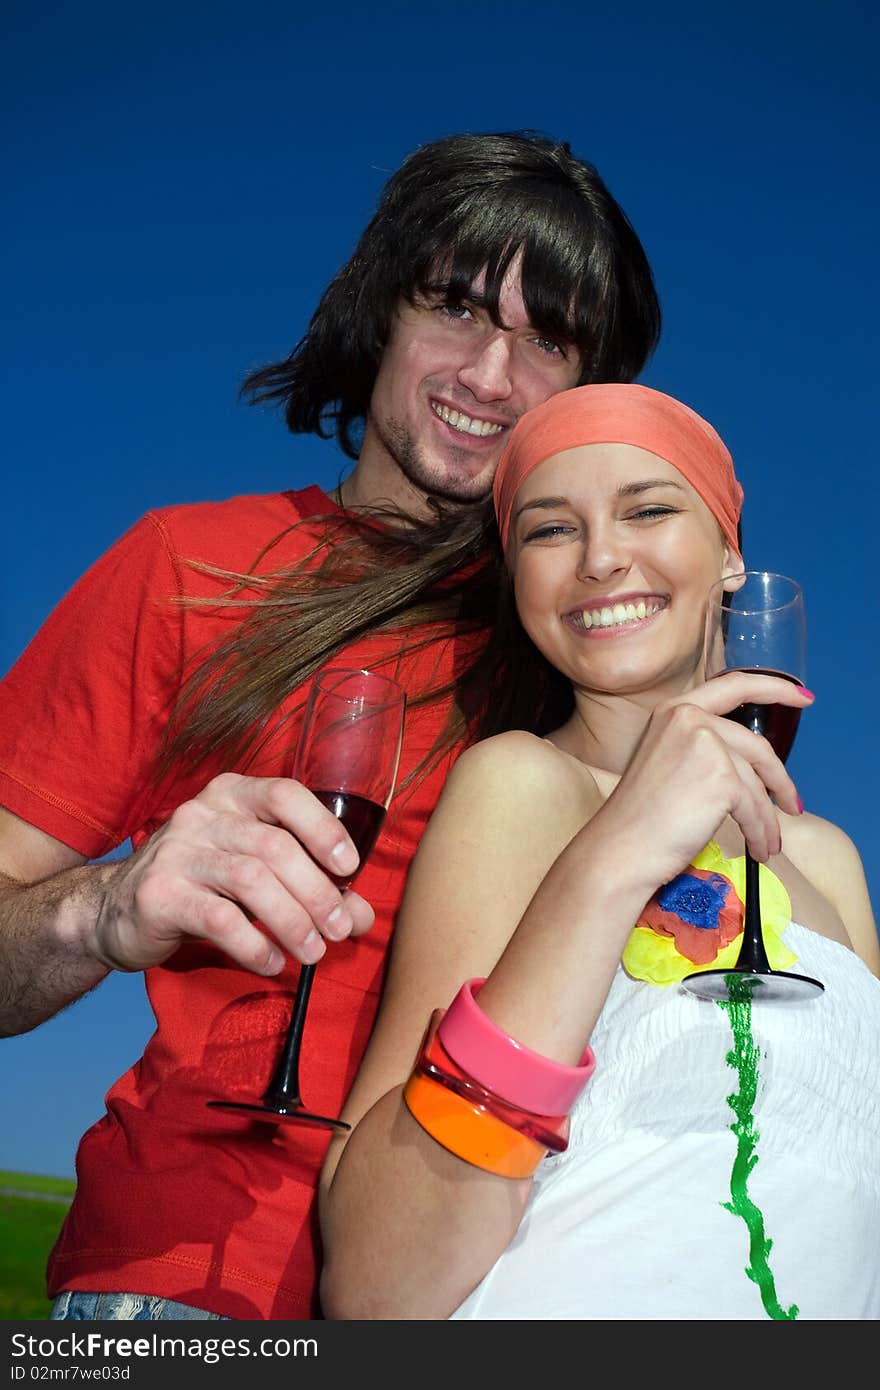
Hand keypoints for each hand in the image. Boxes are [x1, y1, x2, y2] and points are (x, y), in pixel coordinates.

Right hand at [92, 773, 375, 974]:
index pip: (284, 794)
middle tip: (340, 929)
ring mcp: (177, 850)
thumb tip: (362, 915)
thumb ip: (311, 888)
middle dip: (316, 891)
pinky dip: (254, 944)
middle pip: (274, 846)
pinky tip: (272, 962)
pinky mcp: (159, 893)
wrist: (116, 911)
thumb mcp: (256, 876)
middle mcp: (203, 813)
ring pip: (250, 880)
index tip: (350, 867)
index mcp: (232, 795)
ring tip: (313, 952)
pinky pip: (218, 919)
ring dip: (291, 920)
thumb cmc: (202, 886)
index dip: (323, 828)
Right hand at [593, 672, 813, 890]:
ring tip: (767, 843)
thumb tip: (753, 763)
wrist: (621, 848)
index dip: (774, 688)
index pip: (733, 685)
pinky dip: (760, 831)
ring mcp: (706, 744)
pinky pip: (755, 807)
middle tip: (794, 804)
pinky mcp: (721, 777)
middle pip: (757, 746)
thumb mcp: (668, 761)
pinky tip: (757, 848)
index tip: (802, 697)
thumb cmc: (640, 816)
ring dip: (767, 818)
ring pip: (758, 782)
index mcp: (674, 709)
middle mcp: (689, 717)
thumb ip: (702, 747)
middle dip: (780, 780)